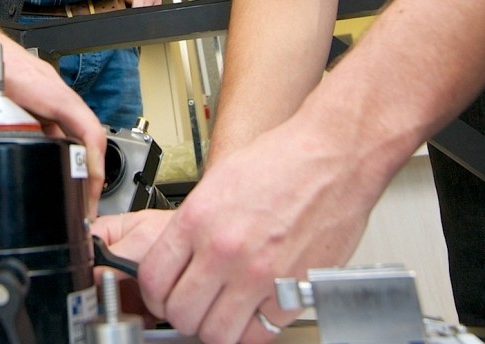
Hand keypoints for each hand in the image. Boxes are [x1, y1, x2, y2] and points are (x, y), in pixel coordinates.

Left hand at [0, 31, 105, 214]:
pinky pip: (65, 128)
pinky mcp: (45, 103)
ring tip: (74, 197)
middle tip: (82, 205)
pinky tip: (57, 173)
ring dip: (81, 163)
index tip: (89, 185)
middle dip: (89, 171)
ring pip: (77, 131)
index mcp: (35, 86)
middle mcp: (49, 89)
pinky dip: (67, 152)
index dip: (92, 155)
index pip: (80, 119)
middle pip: (84, 132)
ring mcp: (50, 96)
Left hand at [122, 120, 375, 343]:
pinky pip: (259, 334)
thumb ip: (194, 223)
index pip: (153, 278)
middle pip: (180, 313)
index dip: (153, 292)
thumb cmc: (282, 160)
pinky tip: (253, 311)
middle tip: (192, 304)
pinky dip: (252, 329)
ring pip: (217, 333)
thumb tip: (177, 255)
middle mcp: (223, 250)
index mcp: (197, 219)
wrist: (332, 158)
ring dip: (214, 326)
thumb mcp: (218, 181)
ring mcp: (258, 275)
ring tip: (221, 311)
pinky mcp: (292, 292)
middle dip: (181, 313)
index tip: (162, 293)